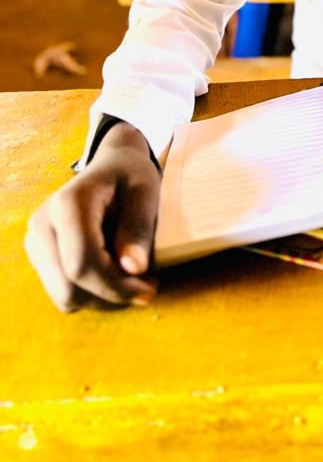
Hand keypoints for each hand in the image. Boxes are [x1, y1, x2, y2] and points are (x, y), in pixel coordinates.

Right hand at [25, 122, 160, 310]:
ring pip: (65, 296)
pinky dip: (91, 292)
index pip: (81, 264)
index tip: (148, 289)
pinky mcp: (39, 255)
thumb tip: (133, 269)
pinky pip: (64, 292)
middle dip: (111, 294)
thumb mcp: (145, 192)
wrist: (112, 165)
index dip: (115, 286)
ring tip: (129, 274)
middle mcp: (43, 223)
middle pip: (69, 288)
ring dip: (102, 296)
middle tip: (145, 284)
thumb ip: (139, 227)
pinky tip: (111, 271)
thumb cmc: (131, 175)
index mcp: (68, 203)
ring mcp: (36, 240)